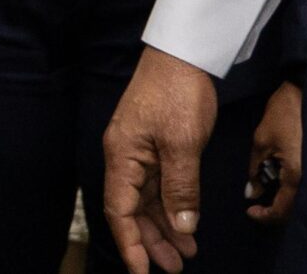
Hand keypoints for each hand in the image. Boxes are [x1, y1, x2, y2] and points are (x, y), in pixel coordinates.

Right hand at [102, 47, 220, 271]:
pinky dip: (173, 207)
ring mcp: (140, 151)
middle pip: (131, 209)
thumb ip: (181, 188)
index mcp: (122, 156)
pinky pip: (160, 186)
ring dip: (164, 228)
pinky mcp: (156, 146)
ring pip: (147, 200)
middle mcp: (126, 157)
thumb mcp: (183, 143)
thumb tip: (182, 227)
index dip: (130, 244)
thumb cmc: (177, 93)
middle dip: (150, 241)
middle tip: (175, 267)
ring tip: (185, 253)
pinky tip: (187, 223)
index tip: (143, 272)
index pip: (119, 210)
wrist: (184, 54)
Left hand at [245, 81, 301, 223]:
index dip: (264, 216)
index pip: (282, 210)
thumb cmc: (283, 114)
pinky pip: (306, 186)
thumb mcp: (262, 141)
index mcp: (296, 176)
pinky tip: (279, 180)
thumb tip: (251, 193)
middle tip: (257, 204)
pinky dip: (292, 189)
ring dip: (283, 200)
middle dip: (274, 211)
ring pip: (301, 200)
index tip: (250, 211)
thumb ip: (255, 170)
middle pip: (293, 209)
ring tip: (266, 191)